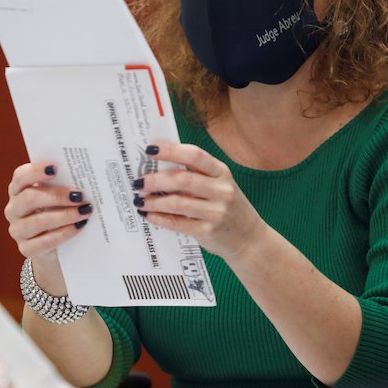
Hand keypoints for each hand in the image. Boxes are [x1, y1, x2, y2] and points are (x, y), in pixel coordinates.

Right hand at [4, 163, 92, 259]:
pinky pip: (45, 241)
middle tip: (79, 195)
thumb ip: (62, 185)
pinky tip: (78, 227)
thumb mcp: (55, 197)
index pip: (20, 177)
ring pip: (38, 221)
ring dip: (65, 215)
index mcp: (18, 190)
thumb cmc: (56, 211)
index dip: (35, 171)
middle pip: (29, 198)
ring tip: (84, 211)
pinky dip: (64, 233)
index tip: (55, 168)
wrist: (53, 245)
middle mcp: (13, 209)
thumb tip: (83, 177)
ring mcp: (17, 230)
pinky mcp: (26, 248)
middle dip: (56, 196)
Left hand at [134, 143, 265, 259]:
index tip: (150, 149)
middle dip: (155, 180)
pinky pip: (177, 223)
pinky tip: (149, 215)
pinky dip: (159, 218)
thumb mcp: (218, 185)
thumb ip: (194, 174)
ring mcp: (216, 212)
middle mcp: (221, 190)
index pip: (195, 155)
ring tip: (140, 200)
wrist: (249, 238)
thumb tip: (157, 164)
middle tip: (138, 182)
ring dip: (154, 201)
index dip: (171, 150)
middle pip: (182, 179)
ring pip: (177, 202)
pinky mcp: (208, 231)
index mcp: (221, 172)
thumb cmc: (225, 206)